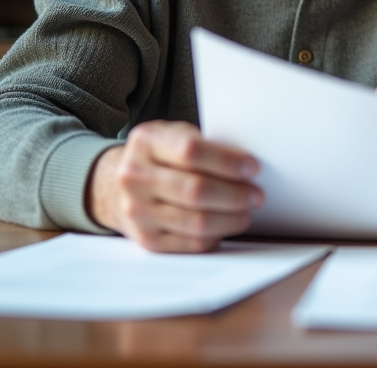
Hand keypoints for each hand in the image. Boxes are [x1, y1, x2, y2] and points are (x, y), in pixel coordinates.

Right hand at [86, 120, 262, 252]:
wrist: (120, 184)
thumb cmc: (160, 156)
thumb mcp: (175, 134)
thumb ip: (204, 143)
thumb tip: (245, 163)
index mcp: (147, 142)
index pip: (191, 152)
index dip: (227, 162)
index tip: (252, 168)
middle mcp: (135, 176)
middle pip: (195, 191)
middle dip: (234, 195)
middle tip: (256, 195)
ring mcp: (137, 210)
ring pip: (195, 222)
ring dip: (230, 219)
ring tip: (246, 213)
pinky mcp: (146, 238)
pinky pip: (190, 243)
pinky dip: (215, 236)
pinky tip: (225, 226)